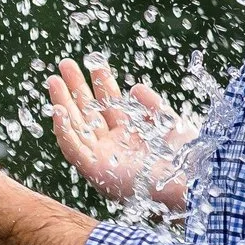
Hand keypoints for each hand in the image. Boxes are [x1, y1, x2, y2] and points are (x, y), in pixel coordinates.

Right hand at [47, 57, 194, 211]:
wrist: (191, 181)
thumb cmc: (187, 159)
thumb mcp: (169, 123)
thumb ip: (152, 105)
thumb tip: (135, 88)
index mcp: (131, 137)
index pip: (110, 105)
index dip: (101, 83)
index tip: (94, 63)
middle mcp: (114, 148)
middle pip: (88, 114)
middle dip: (76, 89)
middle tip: (65, 64)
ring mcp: (104, 160)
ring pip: (76, 128)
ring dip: (63, 104)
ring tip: (54, 79)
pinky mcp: (96, 172)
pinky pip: (73, 150)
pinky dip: (64, 131)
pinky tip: (58, 110)